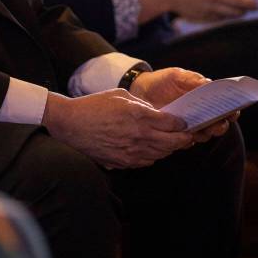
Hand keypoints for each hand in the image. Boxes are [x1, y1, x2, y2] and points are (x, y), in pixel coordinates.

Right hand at [42, 90, 192, 168]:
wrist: (71, 124)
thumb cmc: (93, 106)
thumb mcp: (121, 95)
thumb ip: (142, 104)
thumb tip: (157, 113)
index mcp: (139, 116)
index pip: (173, 124)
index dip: (182, 124)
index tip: (184, 122)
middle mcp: (139, 136)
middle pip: (174, 142)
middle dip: (184, 139)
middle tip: (187, 136)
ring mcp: (132, 151)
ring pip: (162, 154)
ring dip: (170, 148)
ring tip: (172, 142)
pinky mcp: (124, 162)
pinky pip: (147, 162)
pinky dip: (154, 156)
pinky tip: (152, 149)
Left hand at [131, 68, 235, 142]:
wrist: (140, 91)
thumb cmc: (163, 81)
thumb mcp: (177, 76)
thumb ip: (192, 79)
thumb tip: (209, 83)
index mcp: (206, 100)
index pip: (226, 108)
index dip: (232, 111)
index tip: (233, 111)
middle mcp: (202, 115)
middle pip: (218, 125)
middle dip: (220, 125)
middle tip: (218, 123)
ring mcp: (189, 126)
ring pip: (204, 135)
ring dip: (204, 133)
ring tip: (199, 129)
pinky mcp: (176, 134)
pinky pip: (185, 141)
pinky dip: (186, 140)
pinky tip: (183, 135)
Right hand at [139, 0, 256, 22]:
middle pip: (240, 4)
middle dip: (250, 6)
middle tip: (255, 6)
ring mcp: (210, 9)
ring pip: (232, 14)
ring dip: (239, 13)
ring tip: (242, 12)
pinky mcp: (204, 18)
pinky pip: (220, 19)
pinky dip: (225, 18)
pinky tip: (227, 16)